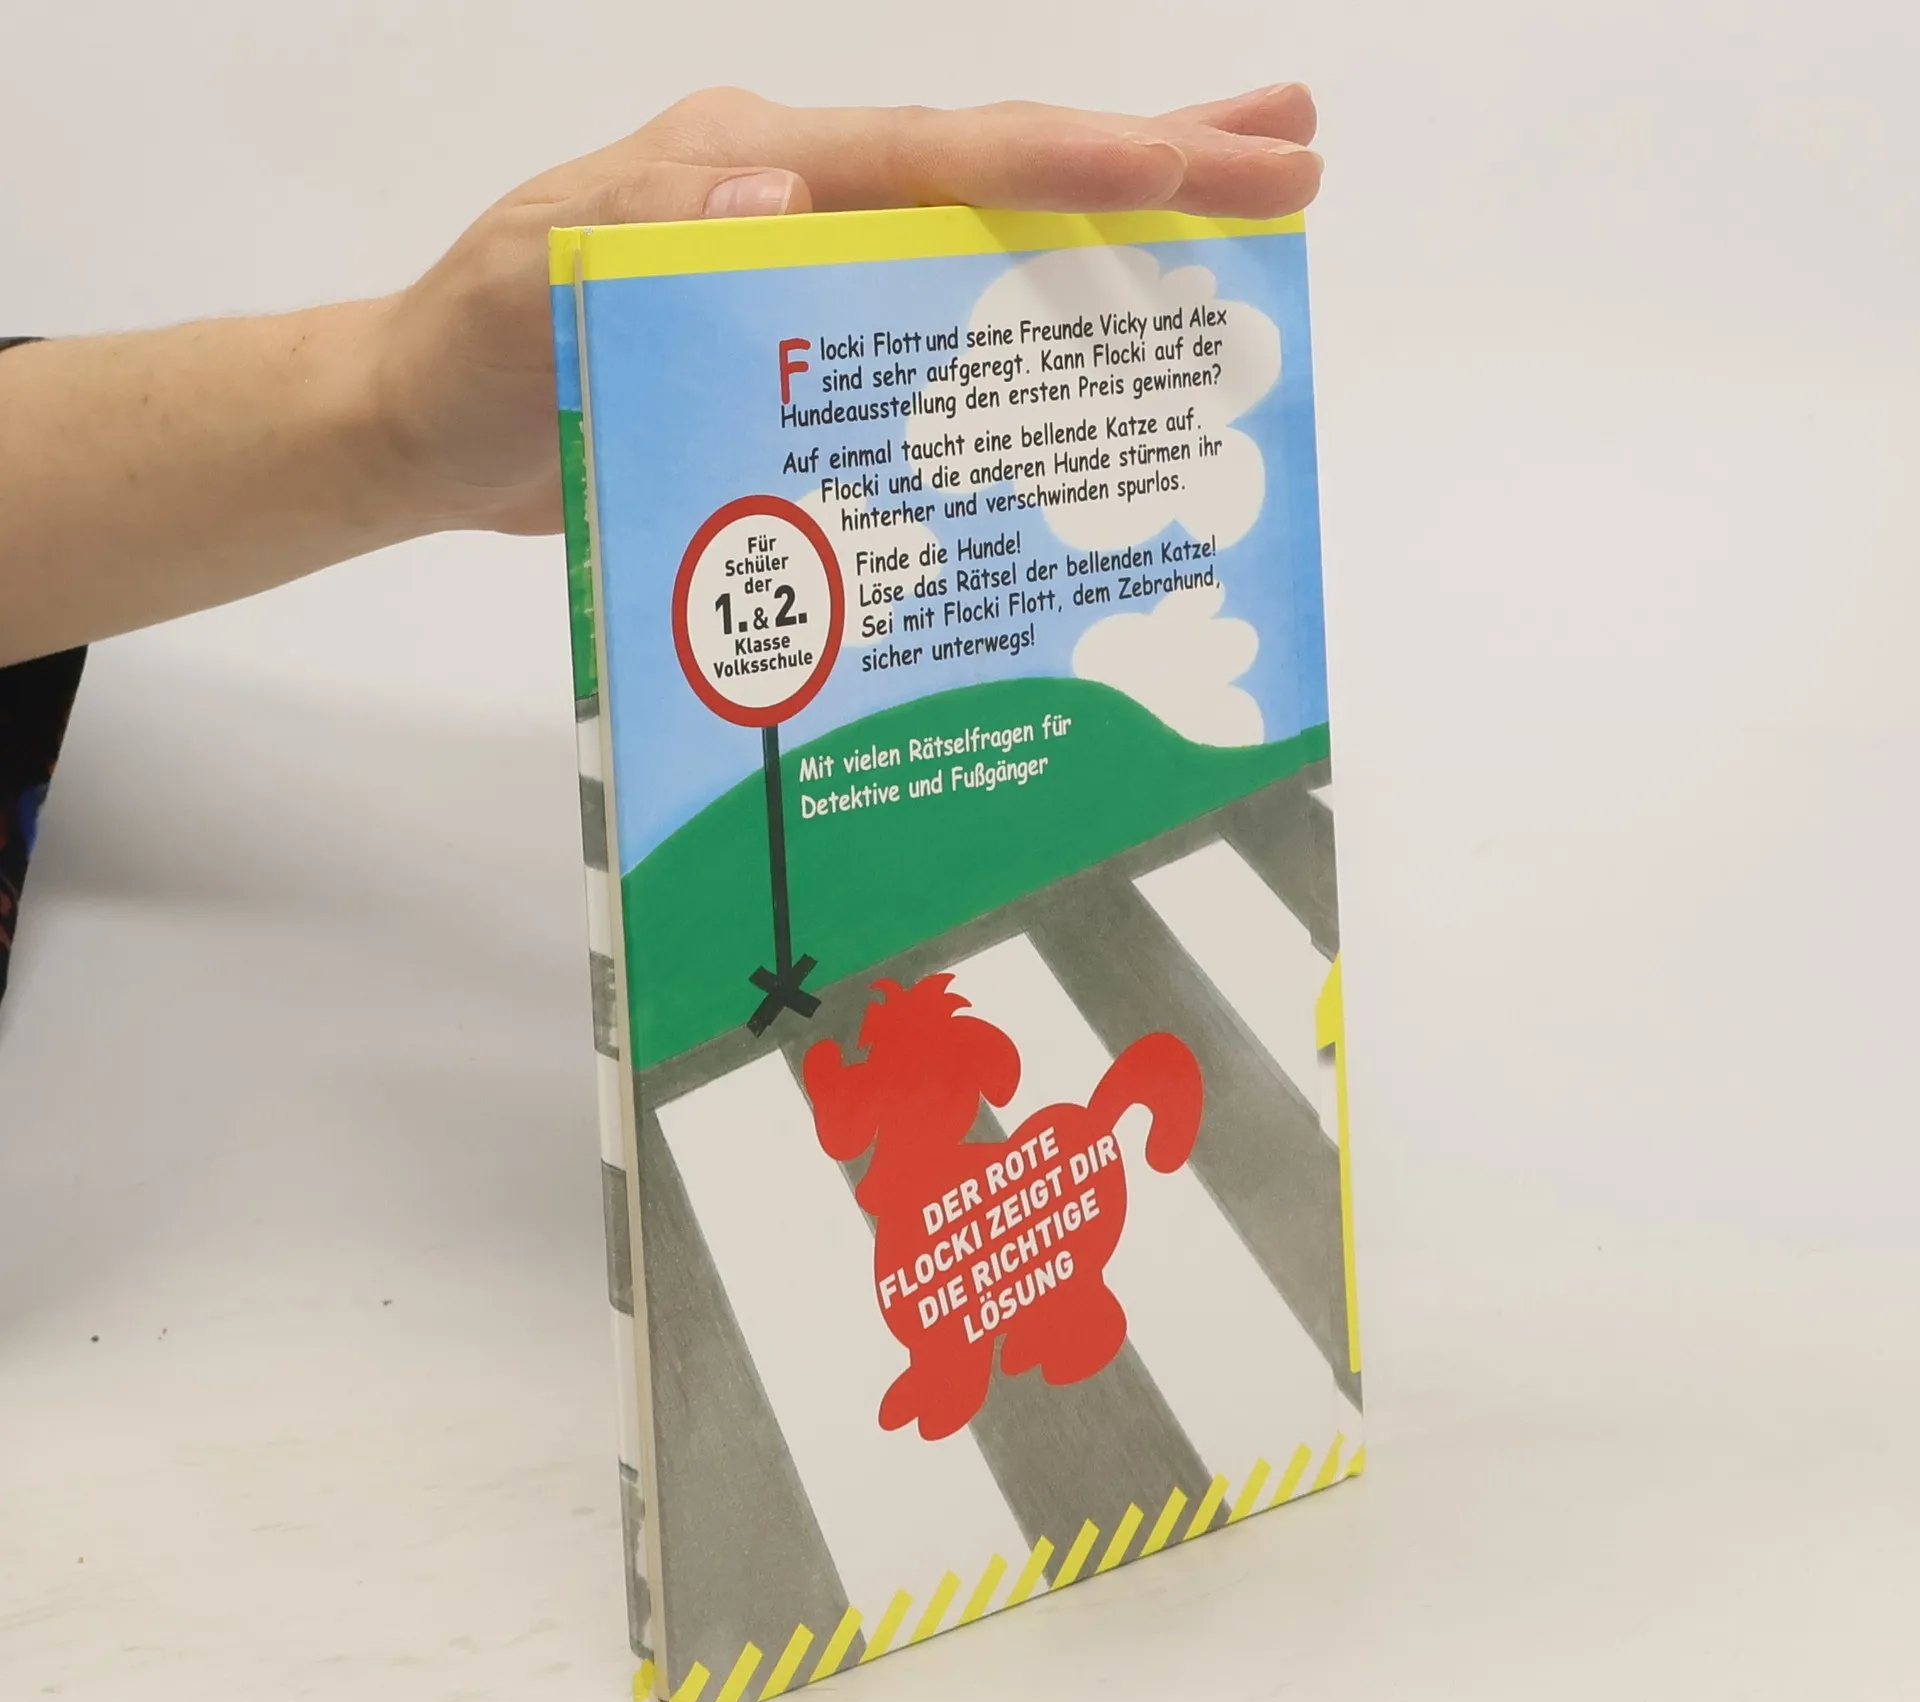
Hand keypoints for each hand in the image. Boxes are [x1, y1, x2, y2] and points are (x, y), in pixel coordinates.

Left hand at [371, 86, 1321, 537]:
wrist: (428, 429)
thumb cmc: (471, 356)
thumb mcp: (533, 288)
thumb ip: (643, 238)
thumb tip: (792, 191)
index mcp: (749, 167)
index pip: (935, 154)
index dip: (1067, 161)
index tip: (1195, 164)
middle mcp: (801, 195)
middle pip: (997, 167)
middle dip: (1152, 156)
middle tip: (1296, 151)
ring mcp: (814, 263)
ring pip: (988, 234)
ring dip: (1120, 224)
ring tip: (1250, 209)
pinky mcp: (812, 336)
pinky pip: (944, 317)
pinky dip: (1035, 315)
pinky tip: (1108, 337)